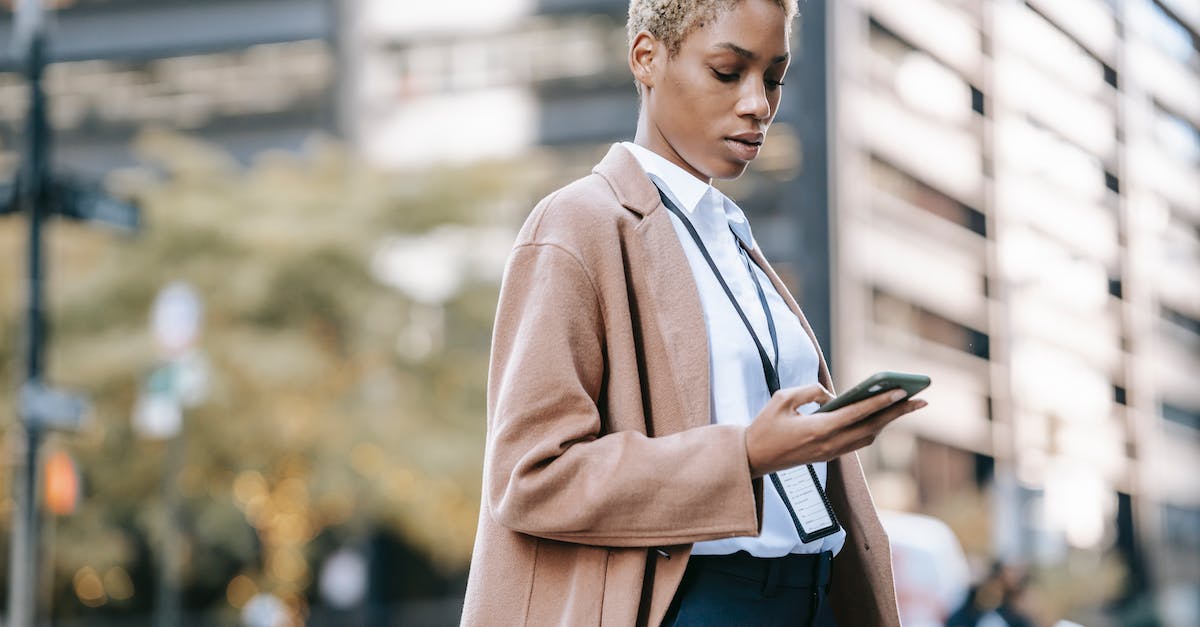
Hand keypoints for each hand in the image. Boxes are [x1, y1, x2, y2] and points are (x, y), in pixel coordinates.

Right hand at [744, 384, 926, 477]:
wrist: (752, 459)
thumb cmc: (764, 426)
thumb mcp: (781, 399)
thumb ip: (809, 391)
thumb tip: (831, 396)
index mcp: (818, 429)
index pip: (857, 414)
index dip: (880, 402)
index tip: (901, 392)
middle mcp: (829, 444)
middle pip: (872, 428)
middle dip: (898, 413)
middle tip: (921, 400)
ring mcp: (830, 453)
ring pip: (868, 437)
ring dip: (888, 422)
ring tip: (906, 406)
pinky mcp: (828, 456)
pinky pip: (857, 442)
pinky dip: (873, 428)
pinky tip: (881, 417)